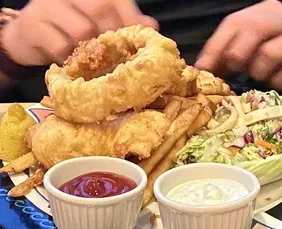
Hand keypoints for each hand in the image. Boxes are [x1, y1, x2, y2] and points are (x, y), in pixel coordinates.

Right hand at [1, 0, 157, 65]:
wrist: (25, 38)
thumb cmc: (66, 31)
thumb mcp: (92, 23)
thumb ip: (119, 22)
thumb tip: (151, 27)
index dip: (129, 13)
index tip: (145, 32)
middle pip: (98, 7)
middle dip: (111, 33)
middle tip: (115, 52)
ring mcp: (47, 7)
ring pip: (81, 29)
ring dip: (89, 50)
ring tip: (89, 59)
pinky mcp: (34, 28)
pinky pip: (60, 47)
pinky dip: (69, 59)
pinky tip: (70, 63)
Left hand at [195, 0, 281, 90]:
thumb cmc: (275, 57)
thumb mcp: (249, 50)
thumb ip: (225, 56)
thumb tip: (199, 70)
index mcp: (265, 11)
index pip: (235, 22)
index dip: (215, 47)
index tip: (202, 69)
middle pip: (254, 28)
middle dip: (237, 55)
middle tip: (236, 69)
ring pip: (269, 54)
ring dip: (259, 72)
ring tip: (263, 75)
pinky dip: (278, 82)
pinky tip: (280, 81)